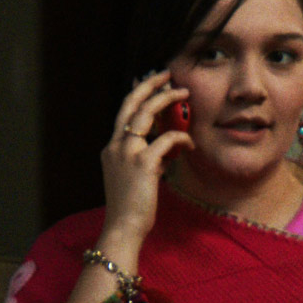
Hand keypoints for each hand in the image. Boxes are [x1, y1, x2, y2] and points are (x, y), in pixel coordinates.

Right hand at [99, 70, 193, 244]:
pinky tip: (190, 145)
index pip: (124, 113)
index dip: (137, 94)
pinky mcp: (143, 164)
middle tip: (167, 74)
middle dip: (150, 85)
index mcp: (112, 149)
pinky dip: (181, 139)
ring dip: (166, 100)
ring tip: (183, 94)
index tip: (151, 82)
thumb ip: (145, 159)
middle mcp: (116, 146)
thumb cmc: (130, 208)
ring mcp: (127, 153)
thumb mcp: (132, 177)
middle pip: (131, 104)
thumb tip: (165, 148)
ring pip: (146, 113)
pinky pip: (166, 140)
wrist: (123, 228)